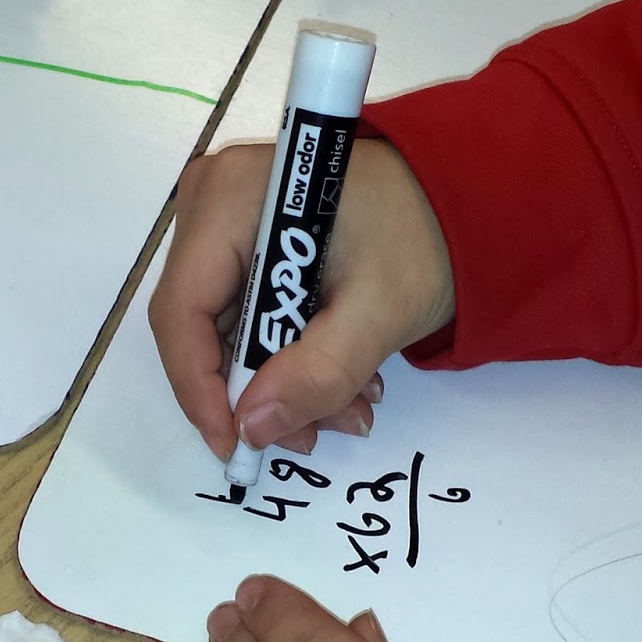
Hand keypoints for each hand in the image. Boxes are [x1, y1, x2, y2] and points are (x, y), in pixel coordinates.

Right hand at [148, 138, 453, 460]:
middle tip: (312, 435)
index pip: (182, 310)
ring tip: (347, 408)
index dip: (200, 387)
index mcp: (229, 197)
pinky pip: (243, 319)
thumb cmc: (423, 235)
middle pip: (199, 326)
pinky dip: (287, 359)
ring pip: (223, 332)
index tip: (236, 444)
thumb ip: (318, 373)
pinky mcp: (242, 247)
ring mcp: (222, 225)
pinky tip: (340, 380)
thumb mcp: (377, 312)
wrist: (459, 200)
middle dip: (255, 392)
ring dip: (280, 384)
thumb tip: (253, 427)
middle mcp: (209, 205)